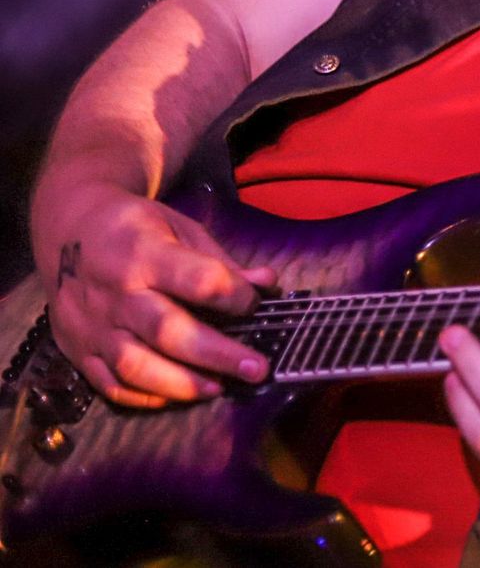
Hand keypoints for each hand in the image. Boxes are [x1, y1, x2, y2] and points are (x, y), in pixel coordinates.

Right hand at [40, 183, 276, 408]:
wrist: (68, 228)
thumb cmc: (134, 227)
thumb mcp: (179, 227)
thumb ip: (220, 261)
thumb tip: (266, 283)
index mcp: (144, 253)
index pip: (199, 280)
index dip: (235, 295)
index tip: (255, 302)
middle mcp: (116, 293)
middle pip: (168, 331)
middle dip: (217, 354)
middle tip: (257, 369)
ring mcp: (92, 325)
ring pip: (135, 366)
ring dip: (182, 384)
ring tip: (218, 387)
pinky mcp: (77, 349)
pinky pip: (109, 384)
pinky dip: (144, 397)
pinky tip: (176, 395)